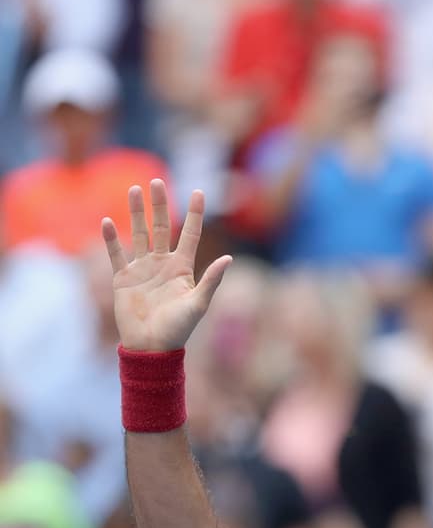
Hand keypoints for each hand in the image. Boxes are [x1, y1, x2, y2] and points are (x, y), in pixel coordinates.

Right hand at [104, 180, 231, 352]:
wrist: (152, 347)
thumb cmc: (179, 329)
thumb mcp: (198, 304)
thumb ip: (211, 280)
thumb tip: (229, 258)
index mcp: (183, 268)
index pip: (191, 234)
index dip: (195, 214)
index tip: (198, 191)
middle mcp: (163, 264)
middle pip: (162, 227)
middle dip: (160, 205)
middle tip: (157, 181)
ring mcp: (142, 269)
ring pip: (139, 234)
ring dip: (136, 213)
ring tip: (134, 190)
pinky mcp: (123, 278)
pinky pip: (116, 254)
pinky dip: (111, 239)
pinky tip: (108, 221)